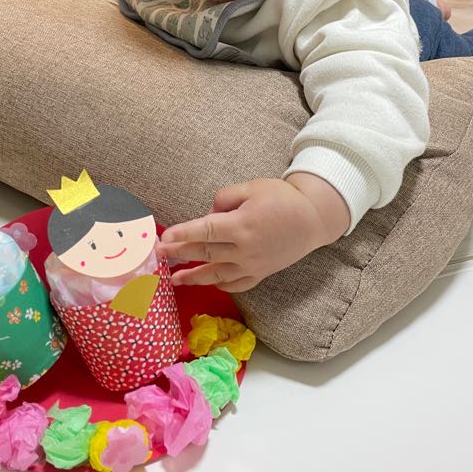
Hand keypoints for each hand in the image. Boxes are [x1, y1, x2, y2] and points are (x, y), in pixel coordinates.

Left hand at [162, 175, 350, 292]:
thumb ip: (224, 198)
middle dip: (179, 254)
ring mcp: (253, 265)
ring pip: (217, 274)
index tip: (163, 238)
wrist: (313, 218)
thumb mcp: (252, 187)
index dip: (181, 235)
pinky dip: (221, 285)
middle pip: (205, 253)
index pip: (204, 231)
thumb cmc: (282, 198)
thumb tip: (208, 213)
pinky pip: (237, 284)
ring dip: (194, 277)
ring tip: (175, 279)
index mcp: (241, 225)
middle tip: (159, 255)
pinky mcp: (262, 273)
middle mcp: (245, 249)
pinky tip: (209, 282)